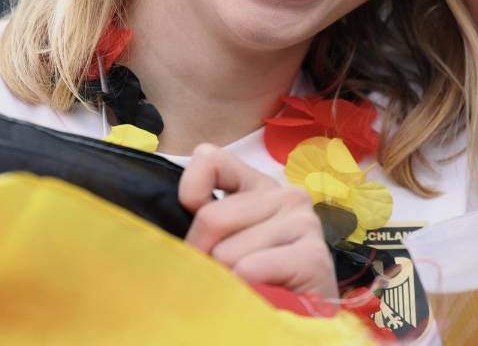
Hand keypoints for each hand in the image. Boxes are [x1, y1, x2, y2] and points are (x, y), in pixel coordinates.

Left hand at [179, 144, 335, 298]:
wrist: (302, 319)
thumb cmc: (256, 280)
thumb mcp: (224, 241)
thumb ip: (203, 221)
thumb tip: (164, 229)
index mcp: (259, 185)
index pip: (209, 159)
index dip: (191, 194)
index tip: (201, 233)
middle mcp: (286, 194)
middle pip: (211, 217)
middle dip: (205, 256)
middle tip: (224, 276)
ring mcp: (304, 222)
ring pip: (227, 252)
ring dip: (228, 280)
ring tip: (249, 288)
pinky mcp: (313, 256)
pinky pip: (250, 270)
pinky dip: (246, 290)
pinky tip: (264, 295)